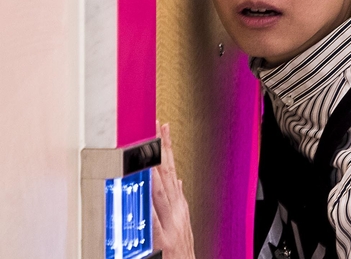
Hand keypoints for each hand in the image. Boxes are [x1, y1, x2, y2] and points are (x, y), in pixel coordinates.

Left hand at [153, 122, 195, 258]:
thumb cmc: (182, 253)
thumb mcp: (182, 222)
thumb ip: (177, 201)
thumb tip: (178, 181)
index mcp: (179, 206)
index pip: (172, 170)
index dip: (166, 148)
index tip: (161, 128)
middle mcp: (176, 212)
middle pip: (167, 174)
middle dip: (160, 150)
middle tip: (154, 127)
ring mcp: (170, 225)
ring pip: (161, 190)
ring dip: (155, 168)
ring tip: (149, 147)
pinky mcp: (162, 240)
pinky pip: (153, 216)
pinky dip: (150, 201)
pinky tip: (145, 187)